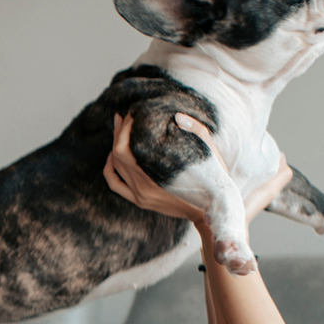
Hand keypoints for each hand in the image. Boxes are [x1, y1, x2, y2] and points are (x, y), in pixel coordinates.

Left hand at [102, 113, 292, 225]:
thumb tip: (177, 116)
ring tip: (119, 128)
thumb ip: (196, 130)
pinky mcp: (140, 201)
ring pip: (114, 167)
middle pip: (117, 156)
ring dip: (113, 146)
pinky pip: (115, 184)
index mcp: (154, 178)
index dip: (124, 129)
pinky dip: (110, 168)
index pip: (124, 149)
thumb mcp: (210, 151)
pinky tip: (113, 155)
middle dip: (118, 132)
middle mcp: (142, 190)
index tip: (133, 114)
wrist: (212, 210)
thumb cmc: (213, 179)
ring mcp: (139, 197)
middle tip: (123, 116)